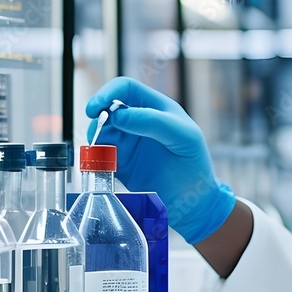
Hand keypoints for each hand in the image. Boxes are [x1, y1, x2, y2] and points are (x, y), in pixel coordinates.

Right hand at [86, 77, 235, 243]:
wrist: (194, 204)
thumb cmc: (195, 165)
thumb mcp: (182, 137)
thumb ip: (153, 121)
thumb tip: (117, 115)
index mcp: (156, 108)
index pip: (126, 88)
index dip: (107, 93)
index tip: (95, 108)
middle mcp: (139, 122)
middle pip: (106, 109)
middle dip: (97, 119)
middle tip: (96, 135)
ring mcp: (128, 143)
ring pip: (100, 132)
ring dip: (96, 140)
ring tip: (106, 155)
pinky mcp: (120, 164)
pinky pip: (99, 155)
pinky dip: (95, 158)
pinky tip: (104, 167)